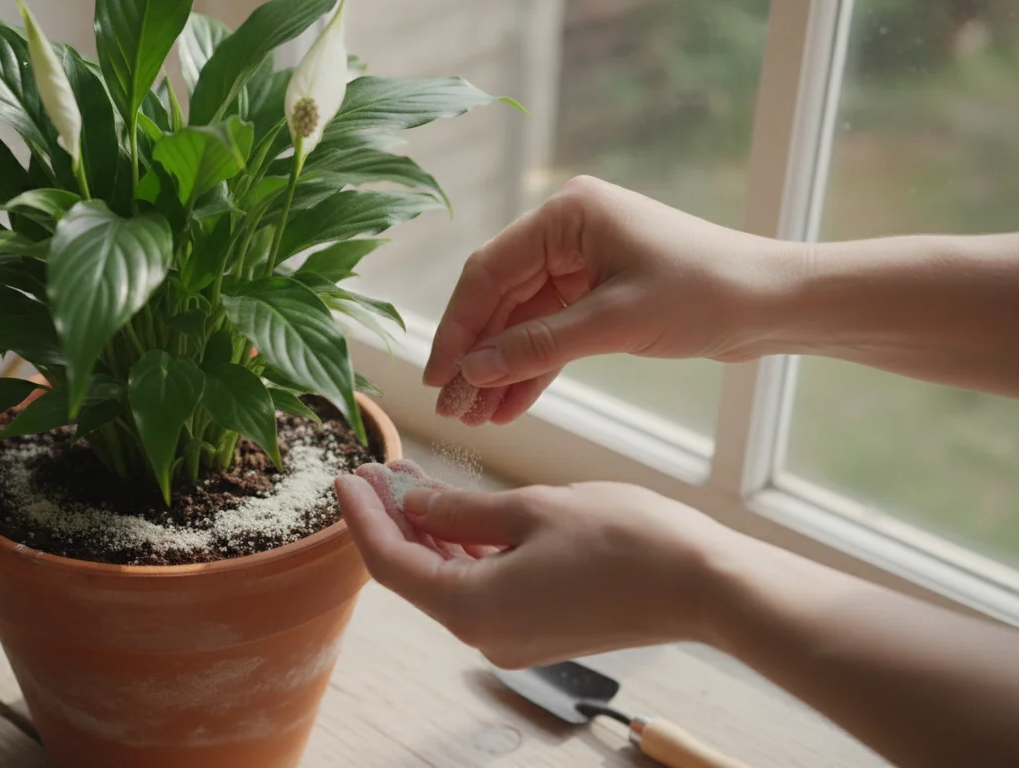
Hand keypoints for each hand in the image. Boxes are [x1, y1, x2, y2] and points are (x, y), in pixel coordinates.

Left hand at [335, 469, 742, 667]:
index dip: (362, 517)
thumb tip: (412, 504)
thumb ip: (459, 509)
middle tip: (373, 468)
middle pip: (415, 571)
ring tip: (408, 477)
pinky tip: (455, 508)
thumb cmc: (624, 541)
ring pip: (449, 575)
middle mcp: (484, 634)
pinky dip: (463, 546)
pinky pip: (483, 584)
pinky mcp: (539, 626)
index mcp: (471, 607)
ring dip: (428, 528)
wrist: (705, 585)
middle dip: (392, 518)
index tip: (345, 476)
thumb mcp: (530, 509)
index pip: (391, 561)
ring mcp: (513, 635)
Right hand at [425, 175, 801, 424]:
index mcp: (566, 215)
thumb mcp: (615, 322)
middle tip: (452, 409)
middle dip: (476, 357)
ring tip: (475, 417)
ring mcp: (581, 265)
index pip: (489, 272)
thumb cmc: (707, 293)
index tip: (438, 376)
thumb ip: (539, 345)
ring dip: (500, 370)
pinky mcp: (598, 297)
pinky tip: (507, 407)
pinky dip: (531, 370)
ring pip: (521, 323)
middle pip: (499, 299)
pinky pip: (550, 335)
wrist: (775, 303)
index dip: (458, 328)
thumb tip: (473, 370)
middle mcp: (567, 233)